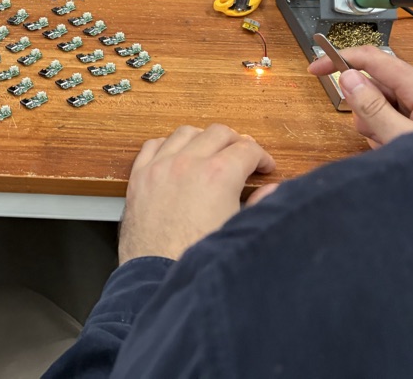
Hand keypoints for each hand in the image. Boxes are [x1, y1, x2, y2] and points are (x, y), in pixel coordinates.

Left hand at [118, 124, 275, 263]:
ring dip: (203, 139)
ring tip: (211, 153)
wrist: (158, 279)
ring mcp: (160, 167)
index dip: (262, 157)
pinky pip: (153, 145)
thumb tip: (273, 190)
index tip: (265, 168)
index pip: (247, 149)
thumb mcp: (239, 232)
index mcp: (218, 176)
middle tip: (243, 158)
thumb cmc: (198, 260)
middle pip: (218, 133)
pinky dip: (169, 145)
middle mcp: (188, 163)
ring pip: (185, 132)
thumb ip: (261, 206)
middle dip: (236, 143)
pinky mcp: (139, 177)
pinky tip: (176, 156)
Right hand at [309, 46, 412, 147]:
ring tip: (391, 147)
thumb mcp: (403, 140)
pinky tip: (402, 150)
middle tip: (373, 133)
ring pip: (388, 103)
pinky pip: (402, 116)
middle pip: (378, 83)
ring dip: (379, 124)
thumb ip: (373, 109)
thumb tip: (348, 77)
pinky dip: (393, 131)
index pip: (372, 59)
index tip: (315, 68)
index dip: (340, 59)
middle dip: (365, 107)